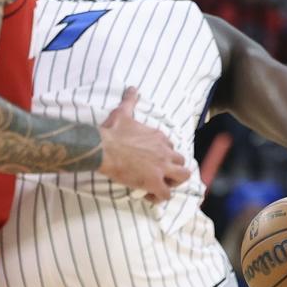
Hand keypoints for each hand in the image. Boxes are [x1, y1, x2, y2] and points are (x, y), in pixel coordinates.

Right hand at [98, 87, 190, 201]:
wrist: (103, 148)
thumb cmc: (112, 131)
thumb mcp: (123, 112)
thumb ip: (130, 101)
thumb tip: (132, 89)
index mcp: (158, 137)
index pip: (170, 146)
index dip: (164, 154)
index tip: (153, 159)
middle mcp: (164, 151)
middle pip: (181, 161)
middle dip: (174, 168)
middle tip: (160, 174)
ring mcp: (161, 168)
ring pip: (182, 177)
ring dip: (173, 183)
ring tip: (160, 186)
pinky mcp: (154, 182)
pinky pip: (166, 195)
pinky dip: (159, 197)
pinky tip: (148, 196)